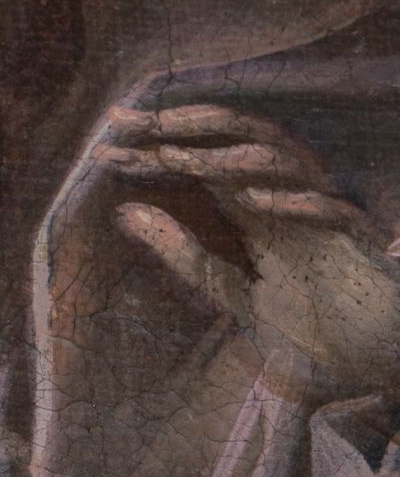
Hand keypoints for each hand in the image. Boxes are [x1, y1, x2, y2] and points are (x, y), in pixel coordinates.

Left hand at [107, 103, 399, 403]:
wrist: (373, 353)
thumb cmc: (309, 319)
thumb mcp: (228, 287)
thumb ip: (182, 253)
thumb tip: (124, 212)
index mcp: (260, 208)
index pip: (204, 164)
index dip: (156, 151)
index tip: (104, 147)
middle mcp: (290, 200)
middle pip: (241, 143)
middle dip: (185, 127)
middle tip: (130, 122)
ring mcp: (325, 217)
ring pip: (287, 164)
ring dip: (231, 159)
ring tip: (181, 158)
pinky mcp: (358, 245)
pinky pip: (333, 212)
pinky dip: (295, 203)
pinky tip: (255, 202)